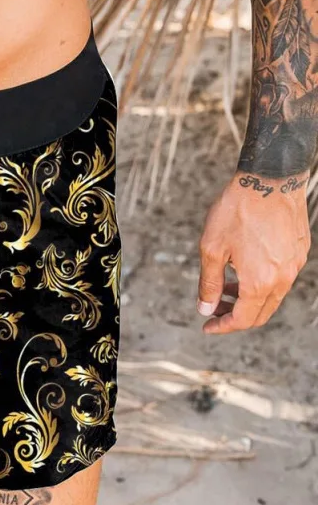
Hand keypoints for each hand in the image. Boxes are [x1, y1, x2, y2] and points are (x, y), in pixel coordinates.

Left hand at [197, 173, 310, 333]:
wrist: (270, 178)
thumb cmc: (236, 210)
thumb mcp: (211, 249)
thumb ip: (208, 283)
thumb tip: (205, 309)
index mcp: (260, 281)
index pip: (243, 319)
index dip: (222, 327)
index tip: (206, 326)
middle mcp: (283, 278)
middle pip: (260, 314)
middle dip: (234, 317)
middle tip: (212, 310)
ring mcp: (294, 265)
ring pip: (271, 297)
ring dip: (246, 300)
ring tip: (222, 288)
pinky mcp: (299, 252)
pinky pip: (280, 279)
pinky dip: (260, 284)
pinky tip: (241, 271)